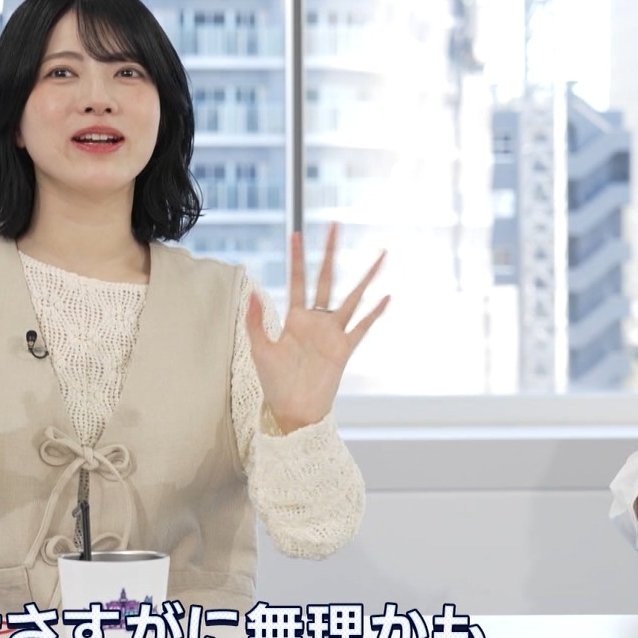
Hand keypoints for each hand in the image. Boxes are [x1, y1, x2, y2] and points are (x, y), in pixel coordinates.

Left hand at [245, 222, 388, 432]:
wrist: (293, 411)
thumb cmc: (274, 383)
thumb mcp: (260, 351)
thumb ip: (256, 322)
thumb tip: (252, 293)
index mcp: (294, 318)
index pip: (297, 280)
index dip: (297, 257)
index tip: (297, 233)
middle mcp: (316, 320)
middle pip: (325, 278)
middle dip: (329, 252)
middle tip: (335, 226)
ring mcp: (333, 333)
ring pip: (352, 298)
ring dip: (366, 278)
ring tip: (380, 256)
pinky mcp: (344, 350)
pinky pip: (362, 328)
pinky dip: (374, 313)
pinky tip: (386, 296)